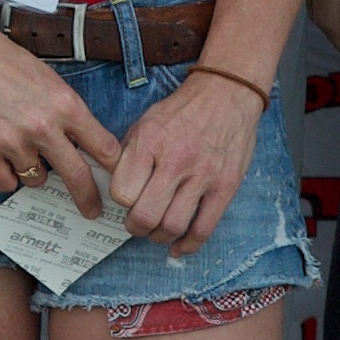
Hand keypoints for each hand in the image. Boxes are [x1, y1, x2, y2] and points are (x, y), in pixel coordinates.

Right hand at [0, 25, 119, 208]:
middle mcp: (42, 126)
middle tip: (92, 210)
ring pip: (36, 179)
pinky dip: (6, 173)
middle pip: (77, 177)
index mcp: (66, 106)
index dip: (112, 168)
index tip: (115, 181)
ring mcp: (12, 142)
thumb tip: (89, 150)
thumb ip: (71, 116)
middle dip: (88, 198)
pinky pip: (6, 182)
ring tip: (19, 144)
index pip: (103, 148)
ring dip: (34, 170)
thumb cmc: (11, 66)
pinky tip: (0, 151)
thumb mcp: (53, 84)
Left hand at [109, 64, 265, 249]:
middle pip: (145, 215)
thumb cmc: (182, 111)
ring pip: (173, 226)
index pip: (122, 192)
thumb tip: (112, 189)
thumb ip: (128, 155)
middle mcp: (176, 159)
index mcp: (150, 141)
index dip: (119, 202)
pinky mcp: (225, 186)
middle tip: (135, 224)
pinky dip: (188, 245)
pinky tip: (178, 245)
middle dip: (135, 227)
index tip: (124, 201)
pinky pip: (204, 228)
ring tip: (156, 231)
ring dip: (158, 237)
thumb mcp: (145, 123)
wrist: (227, 93)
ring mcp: (203, 175)